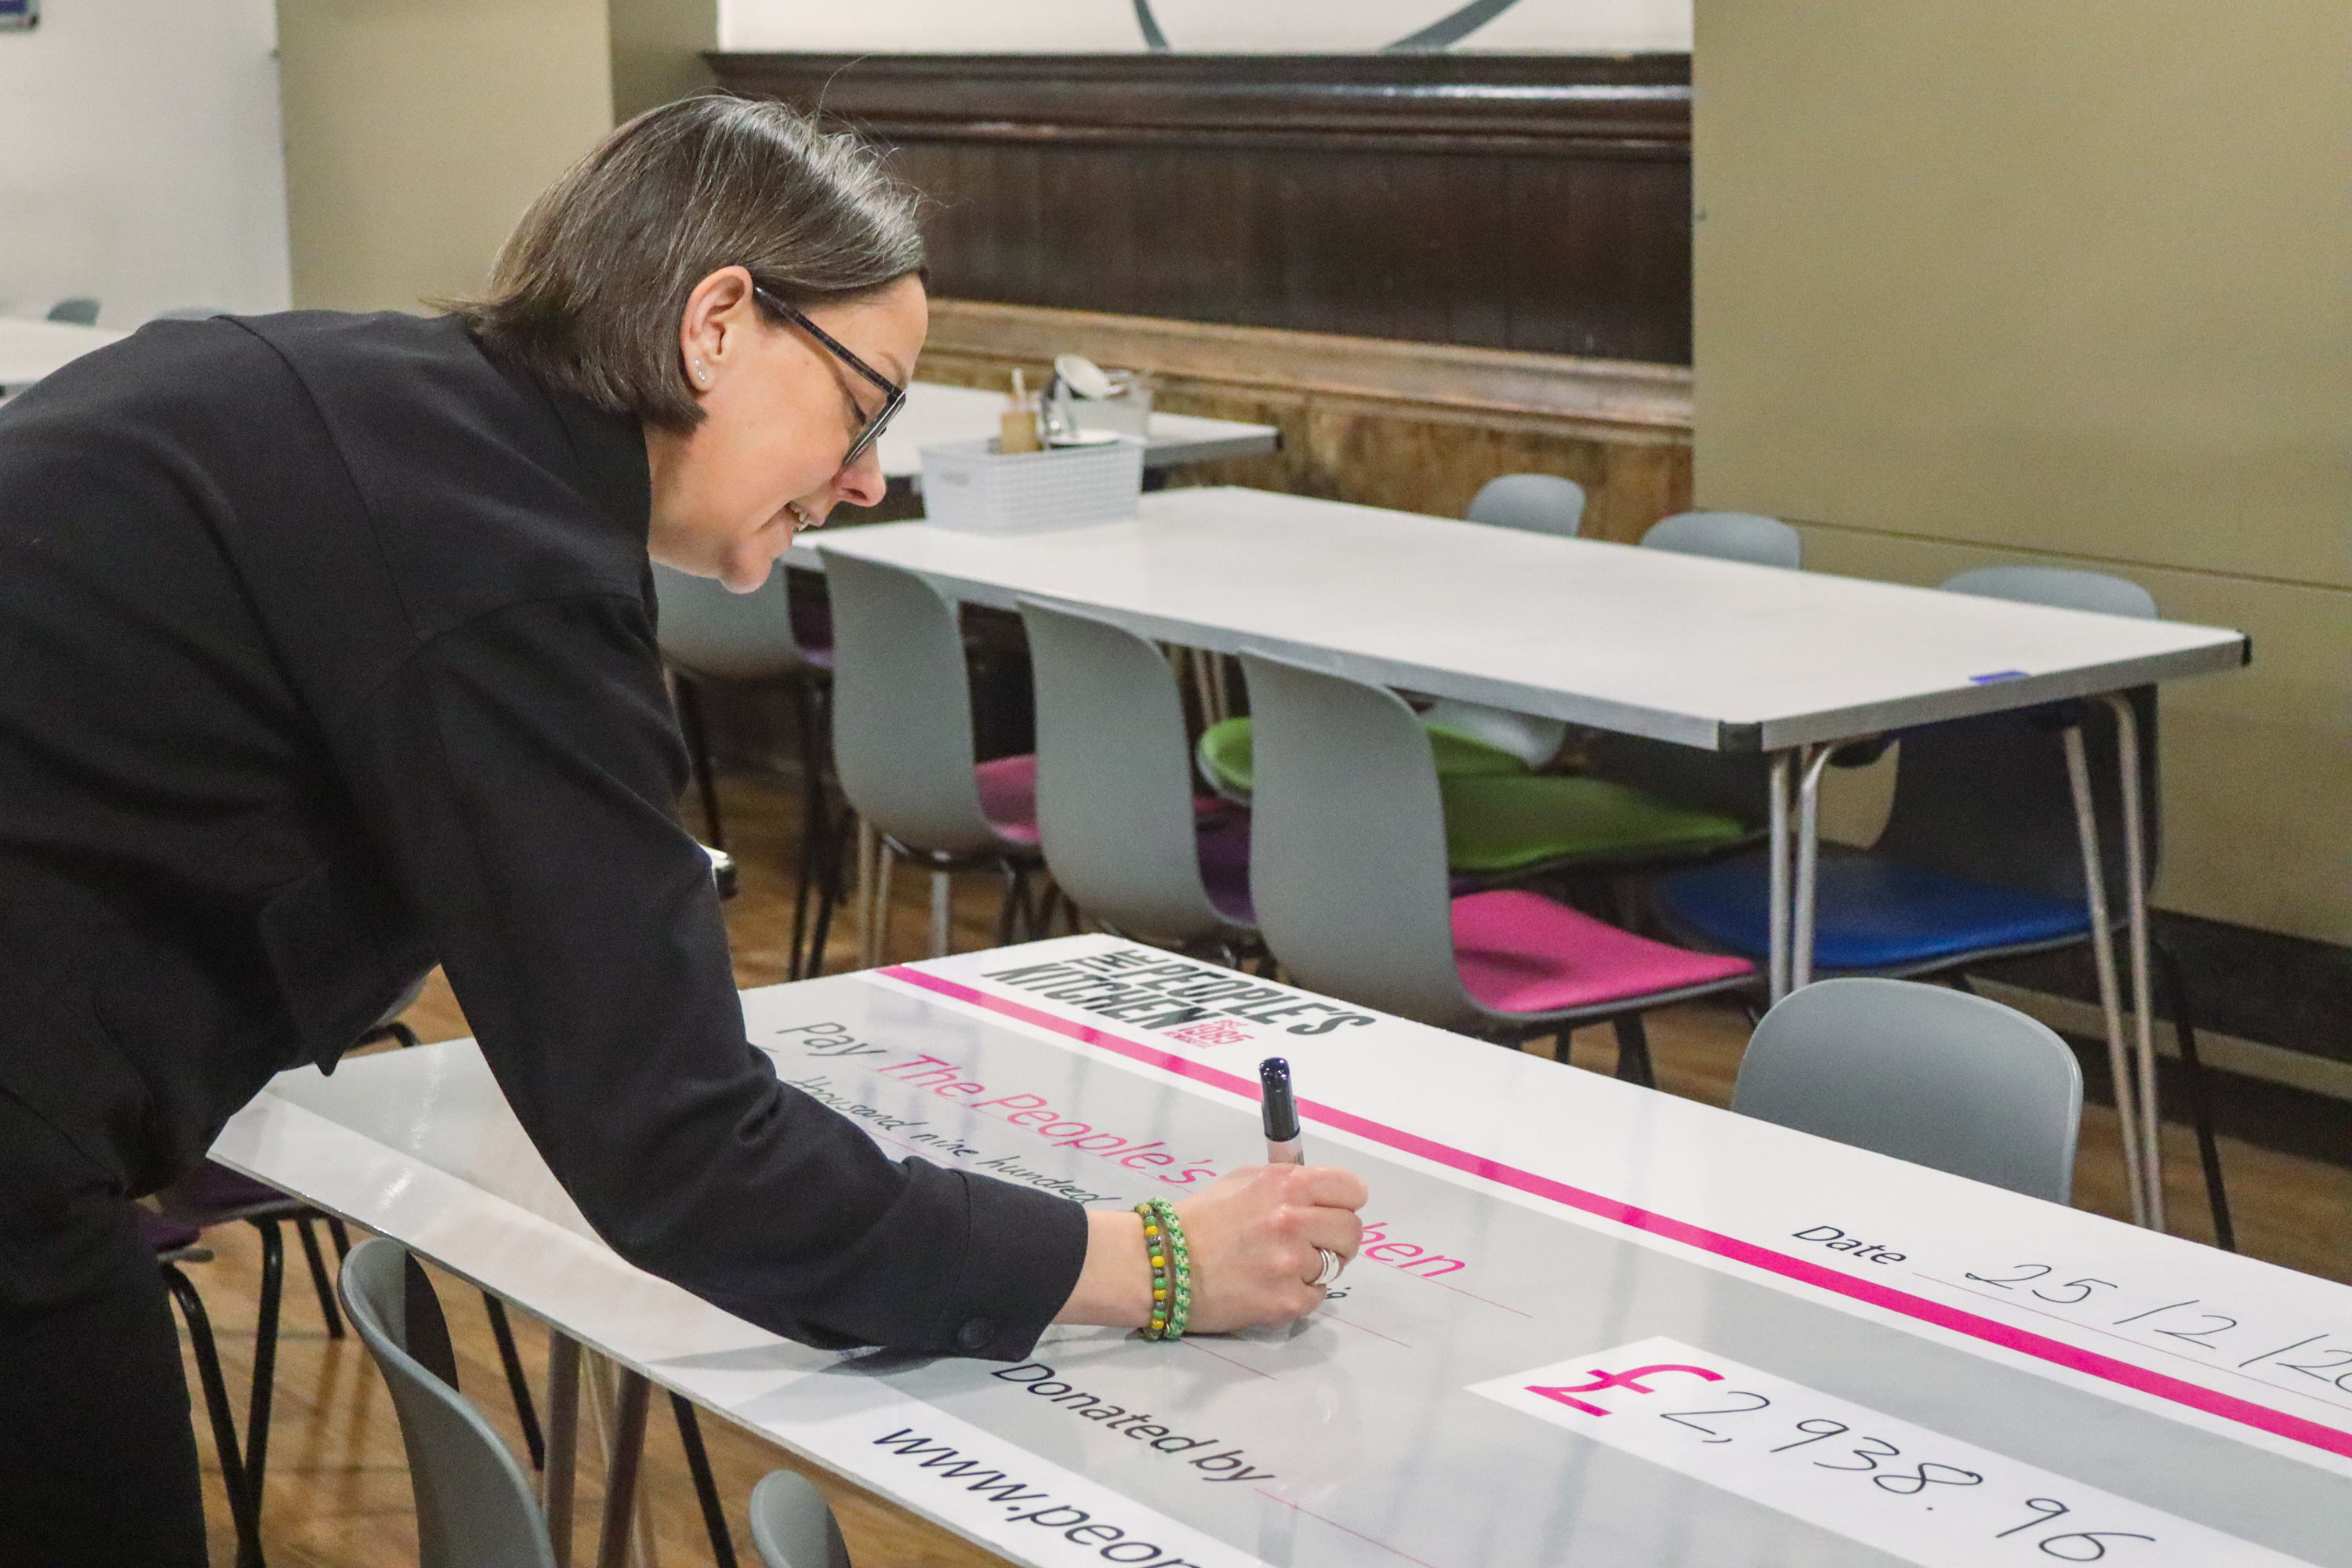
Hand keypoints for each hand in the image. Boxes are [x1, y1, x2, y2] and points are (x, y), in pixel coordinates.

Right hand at [1053, 1164, 1367, 1332]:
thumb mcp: (1243, 1180)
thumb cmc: (1199, 1219)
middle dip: (1336, 1238)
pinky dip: (1297, 1295)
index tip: (1334, 1211)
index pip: (1352, 1189)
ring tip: (1276, 1266)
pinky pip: (1315, 1298)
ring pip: (1333, 1267)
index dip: (1345, 1201)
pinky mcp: (1285, 1302)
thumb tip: (1322, 1191)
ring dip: (1311, 1268)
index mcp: (1286, 1184)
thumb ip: (1287, 1181)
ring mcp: (1291, 1265)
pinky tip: (1269, 1287)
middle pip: (1352, 1231)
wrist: (1159, 1265)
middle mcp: (1293, 1221)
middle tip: (1312, 1244)